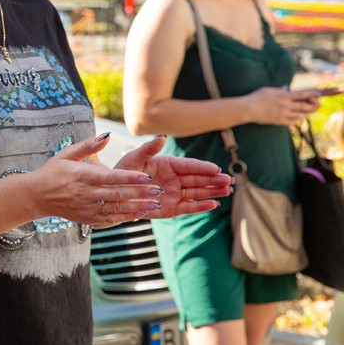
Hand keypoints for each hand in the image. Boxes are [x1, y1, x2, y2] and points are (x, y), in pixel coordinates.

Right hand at [28, 132, 169, 224]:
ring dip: (136, 206)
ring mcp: (86, 207)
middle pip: (116, 193)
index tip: (147, 176)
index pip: (110, 177)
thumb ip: (88, 145)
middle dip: (139, 193)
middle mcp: (85, 193)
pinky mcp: (86, 218)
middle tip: (158, 190)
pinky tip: (139, 214)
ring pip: (115, 208)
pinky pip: (108, 218)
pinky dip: (124, 217)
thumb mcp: (66, 155)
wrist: (36, 196)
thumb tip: (107, 135)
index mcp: (82, 176)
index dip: (129, 177)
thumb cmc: (52, 172)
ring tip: (155, 204)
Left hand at [113, 135, 232, 218]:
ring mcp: (174, 193)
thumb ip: (148, 149)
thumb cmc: (123, 172)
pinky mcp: (172, 208)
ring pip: (197, 192)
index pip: (188, 165)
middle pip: (198, 179)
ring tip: (227, 191)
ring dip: (212, 192)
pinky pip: (188, 207)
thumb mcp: (133, 159)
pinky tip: (213, 204)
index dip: (202, 167)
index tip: (216, 168)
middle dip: (213, 180)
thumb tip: (161, 136)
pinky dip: (200, 206)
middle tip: (228, 180)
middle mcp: (174, 179)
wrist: (114, 193)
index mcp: (168, 164)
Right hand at [248, 87, 318, 125]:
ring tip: (308, 111)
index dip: (312, 94)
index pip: (302, 95)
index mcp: (283, 96)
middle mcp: (285, 105)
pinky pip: (292, 121)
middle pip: (304, 107)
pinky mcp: (279, 121)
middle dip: (312, 106)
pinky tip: (298, 117)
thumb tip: (286, 88)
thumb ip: (279, 90)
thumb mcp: (268, 90)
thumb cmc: (256, 97)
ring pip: (300, 115)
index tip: (318, 94)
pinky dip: (297, 119)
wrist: (247, 109)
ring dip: (306, 113)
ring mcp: (282, 114)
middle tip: (316, 105)